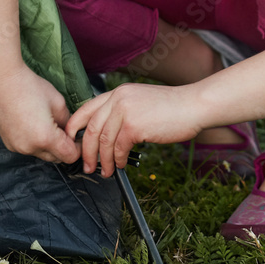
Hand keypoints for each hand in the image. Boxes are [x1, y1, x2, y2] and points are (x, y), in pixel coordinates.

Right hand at [0, 61, 80, 164]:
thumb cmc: (28, 86)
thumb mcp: (57, 101)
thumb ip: (67, 121)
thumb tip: (70, 130)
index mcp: (45, 138)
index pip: (69, 156)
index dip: (78, 147)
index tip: (80, 136)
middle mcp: (29, 148)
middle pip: (55, 158)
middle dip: (64, 147)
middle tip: (67, 128)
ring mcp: (16, 147)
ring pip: (41, 153)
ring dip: (49, 145)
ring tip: (49, 122)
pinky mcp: (7, 142)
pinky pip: (28, 148)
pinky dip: (35, 141)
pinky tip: (34, 122)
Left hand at [66, 82, 202, 176]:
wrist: (193, 106)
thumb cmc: (171, 108)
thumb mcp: (140, 101)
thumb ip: (122, 111)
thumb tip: (105, 135)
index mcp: (118, 92)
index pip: (86, 109)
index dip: (74, 128)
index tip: (72, 144)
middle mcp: (118, 98)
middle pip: (91, 128)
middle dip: (86, 151)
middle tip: (86, 165)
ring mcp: (126, 111)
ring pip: (103, 141)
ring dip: (102, 160)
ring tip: (105, 171)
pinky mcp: (135, 126)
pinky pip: (118, 148)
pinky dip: (117, 160)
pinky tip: (121, 165)